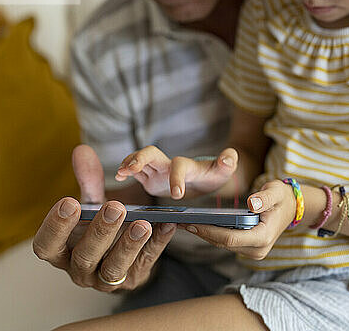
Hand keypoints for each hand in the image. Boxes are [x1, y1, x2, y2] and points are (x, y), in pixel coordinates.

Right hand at [33, 144, 176, 291]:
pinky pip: (146, 263)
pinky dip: (157, 244)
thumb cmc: (97, 226)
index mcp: (60, 252)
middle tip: (116, 207)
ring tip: (144, 222)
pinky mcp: (134, 278)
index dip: (55, 226)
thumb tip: (82, 150)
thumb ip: (88, 181)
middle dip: (101, 231)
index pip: (46, 245)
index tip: (69, 201)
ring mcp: (106, 280)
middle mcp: (79, 270)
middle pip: (85, 256)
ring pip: (115, 268)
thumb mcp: (91, 205)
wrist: (121, 250)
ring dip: (129, 244)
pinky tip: (166, 226)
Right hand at [115, 145, 237, 198]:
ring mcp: (158, 170)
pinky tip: (118, 176)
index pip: (179, 166)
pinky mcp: (150, 177)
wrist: (205, 177)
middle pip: (151, 153)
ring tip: (120, 173)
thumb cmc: (213, 175)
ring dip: (129, 163)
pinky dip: (125, 171)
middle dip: (140, 159)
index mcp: (187, 166)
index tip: (177, 195)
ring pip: (140, 160)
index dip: (177, 178)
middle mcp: (169, 164)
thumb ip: (227, 163)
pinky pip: (134, 172)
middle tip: (130, 169)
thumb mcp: (223, 172)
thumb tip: (230, 155)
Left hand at [178, 180, 295, 259]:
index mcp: (263, 237)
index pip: (231, 238)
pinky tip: (198, 225)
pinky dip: (212, 234)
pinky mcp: (248, 249)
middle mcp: (258, 250)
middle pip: (223, 244)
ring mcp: (253, 252)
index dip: (210, 231)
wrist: (292, 207)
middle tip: (180, 222)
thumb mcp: (276, 191)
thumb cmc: (282, 197)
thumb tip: (252, 204)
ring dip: (204, 234)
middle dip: (202, 233)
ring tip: (185, 222)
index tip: (192, 222)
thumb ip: (265, 197)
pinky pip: (227, 243)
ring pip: (223, 245)